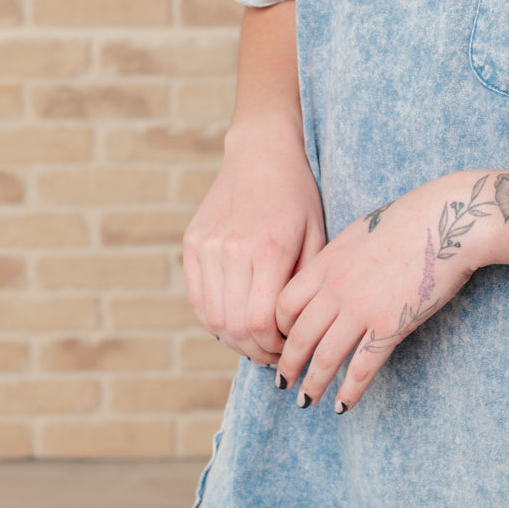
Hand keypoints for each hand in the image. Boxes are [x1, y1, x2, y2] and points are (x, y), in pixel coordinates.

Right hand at [182, 129, 324, 363]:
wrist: (260, 153)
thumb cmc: (298, 196)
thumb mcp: (317, 235)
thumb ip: (305, 285)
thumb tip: (297, 332)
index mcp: (269, 249)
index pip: (262, 323)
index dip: (275, 346)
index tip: (291, 347)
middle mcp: (231, 249)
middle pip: (235, 326)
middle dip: (257, 350)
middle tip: (274, 354)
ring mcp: (206, 246)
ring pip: (213, 317)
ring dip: (234, 340)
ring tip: (255, 342)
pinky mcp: (192, 243)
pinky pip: (197, 298)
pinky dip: (214, 320)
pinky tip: (234, 323)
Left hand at [273, 173, 492, 411]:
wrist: (447, 220)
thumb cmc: (411, 219)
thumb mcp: (360, 230)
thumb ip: (339, 256)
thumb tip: (330, 272)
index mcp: (327, 262)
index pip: (284, 304)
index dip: (279, 329)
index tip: (281, 343)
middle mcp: (336, 288)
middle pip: (298, 336)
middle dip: (287, 365)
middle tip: (281, 382)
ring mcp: (362, 308)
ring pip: (325, 357)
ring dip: (312, 384)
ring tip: (306, 401)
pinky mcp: (390, 326)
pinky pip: (362, 368)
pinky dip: (349, 392)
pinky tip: (343, 405)